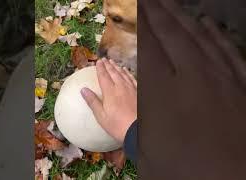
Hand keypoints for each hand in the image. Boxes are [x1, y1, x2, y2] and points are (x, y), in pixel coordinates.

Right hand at [80, 59, 136, 142]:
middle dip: (108, 65)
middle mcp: (121, 87)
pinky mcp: (138, 92)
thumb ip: (92, 101)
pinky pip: (132, 79)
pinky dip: (128, 73)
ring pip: (123, 74)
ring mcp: (131, 89)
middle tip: (104, 59)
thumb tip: (83, 90)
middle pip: (113, 72)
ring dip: (117, 67)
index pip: (103, 76)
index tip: (98, 61)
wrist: (137, 129)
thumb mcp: (101, 116)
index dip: (100, 68)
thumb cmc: (117, 125)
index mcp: (110, 92)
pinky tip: (126, 71)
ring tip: (113, 63)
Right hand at [140, 0, 245, 178]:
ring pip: (200, 36)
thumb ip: (139, 111)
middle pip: (173, 34)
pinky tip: (207, 23)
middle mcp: (194, 76)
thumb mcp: (148, 145)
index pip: (149, 46)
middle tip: (147, 0)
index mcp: (166, 92)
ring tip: (169, 3)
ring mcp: (222, 77)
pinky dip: (215, 33)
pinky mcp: (242, 85)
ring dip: (182, 17)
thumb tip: (122, 83)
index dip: (141, 24)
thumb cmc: (185, 169)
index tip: (135, 9)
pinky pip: (226, 49)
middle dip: (157, 13)